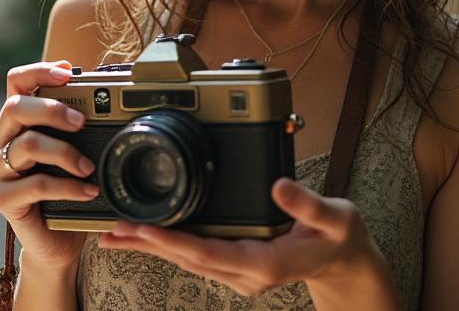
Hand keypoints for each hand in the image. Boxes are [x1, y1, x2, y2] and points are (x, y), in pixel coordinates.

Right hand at [0, 60, 99, 269]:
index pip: (15, 83)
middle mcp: (0, 142)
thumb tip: (110, 95)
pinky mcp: (2, 199)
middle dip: (53, 109)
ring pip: (26, 145)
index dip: (38, 71)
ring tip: (89, 167)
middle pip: (16, 108)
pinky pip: (34, 184)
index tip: (68, 73)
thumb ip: (79, 126)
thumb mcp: (76, 151)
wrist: (58, 241)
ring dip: (65, 152)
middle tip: (82, 122)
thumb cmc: (68, 191)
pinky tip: (87, 190)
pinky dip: (66, 186)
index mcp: (16, 123)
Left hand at [96, 178, 398, 308]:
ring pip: (187, 260)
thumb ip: (308, 203)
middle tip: (112, 230)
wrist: (346, 262)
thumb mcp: (336, 217)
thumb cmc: (340, 238)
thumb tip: (278, 185)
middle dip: (148, 244)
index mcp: (266, 262)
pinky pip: (195, 256)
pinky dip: (168, 246)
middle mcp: (247, 274)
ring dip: (151, 248)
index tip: (145, 229)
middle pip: (188, 259)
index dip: (175, 241)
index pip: (210, 252)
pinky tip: (146, 237)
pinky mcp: (236, 266)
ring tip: (115, 234)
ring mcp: (240, 274)